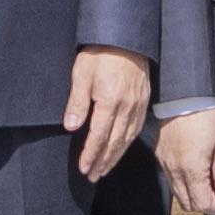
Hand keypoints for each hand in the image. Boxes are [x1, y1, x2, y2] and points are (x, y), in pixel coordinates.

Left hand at [65, 48, 155, 182]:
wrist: (127, 37)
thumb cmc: (101, 53)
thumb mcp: (82, 73)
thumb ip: (77, 102)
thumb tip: (71, 127)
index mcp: (110, 101)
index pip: (99, 136)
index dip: (91, 154)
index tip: (84, 168)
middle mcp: (126, 107)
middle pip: (115, 142)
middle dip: (103, 161)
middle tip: (93, 176)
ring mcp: (137, 105)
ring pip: (127, 138)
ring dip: (115, 157)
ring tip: (104, 169)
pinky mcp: (143, 101)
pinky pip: (136, 129)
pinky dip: (127, 143)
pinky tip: (121, 149)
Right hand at [158, 102, 214, 214]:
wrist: (185, 93)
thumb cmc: (207, 114)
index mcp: (191, 168)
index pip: (203, 205)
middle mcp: (174, 169)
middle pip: (189, 205)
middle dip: (206, 203)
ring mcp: (165, 163)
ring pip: (178, 195)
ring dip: (194, 194)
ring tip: (209, 178)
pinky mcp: (160, 156)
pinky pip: (171, 180)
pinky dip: (184, 182)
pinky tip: (196, 169)